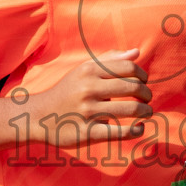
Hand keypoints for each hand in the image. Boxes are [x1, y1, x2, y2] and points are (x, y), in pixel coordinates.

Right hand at [31, 48, 153, 145]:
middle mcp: (88, 89)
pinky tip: (139, 128)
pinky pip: (120, 132)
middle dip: (147, 94)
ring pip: (131, 109)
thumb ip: (109, 60)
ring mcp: (88, 112)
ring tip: (147, 113)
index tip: (144, 82)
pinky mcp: (87, 133)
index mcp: (88, 71)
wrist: (38, 117)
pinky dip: (136, 130)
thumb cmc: (67, 92)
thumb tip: (136, 52)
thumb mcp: (82, 71)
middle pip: (133, 87)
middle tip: (147, 99)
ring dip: (146, 111)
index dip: (143, 75)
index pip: (128, 68)